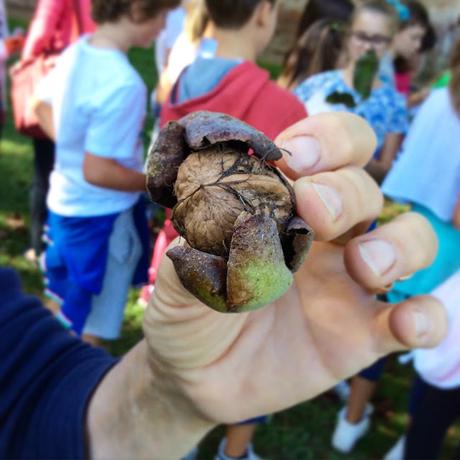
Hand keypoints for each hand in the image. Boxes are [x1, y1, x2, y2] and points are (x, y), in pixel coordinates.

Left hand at [144, 112, 445, 422]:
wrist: (194, 376)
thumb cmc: (188, 314)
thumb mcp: (177, 277)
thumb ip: (194, 243)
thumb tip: (217, 208)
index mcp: (283, 209)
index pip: (328, 150)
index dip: (326, 140)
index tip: (295, 160)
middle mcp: (324, 238)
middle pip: (366, 188)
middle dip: (346, 191)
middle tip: (314, 212)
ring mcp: (348, 285)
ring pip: (410, 240)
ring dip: (400, 244)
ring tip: (363, 267)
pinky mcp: (361, 336)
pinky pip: (418, 318)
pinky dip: (426, 317)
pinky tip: (403, 326)